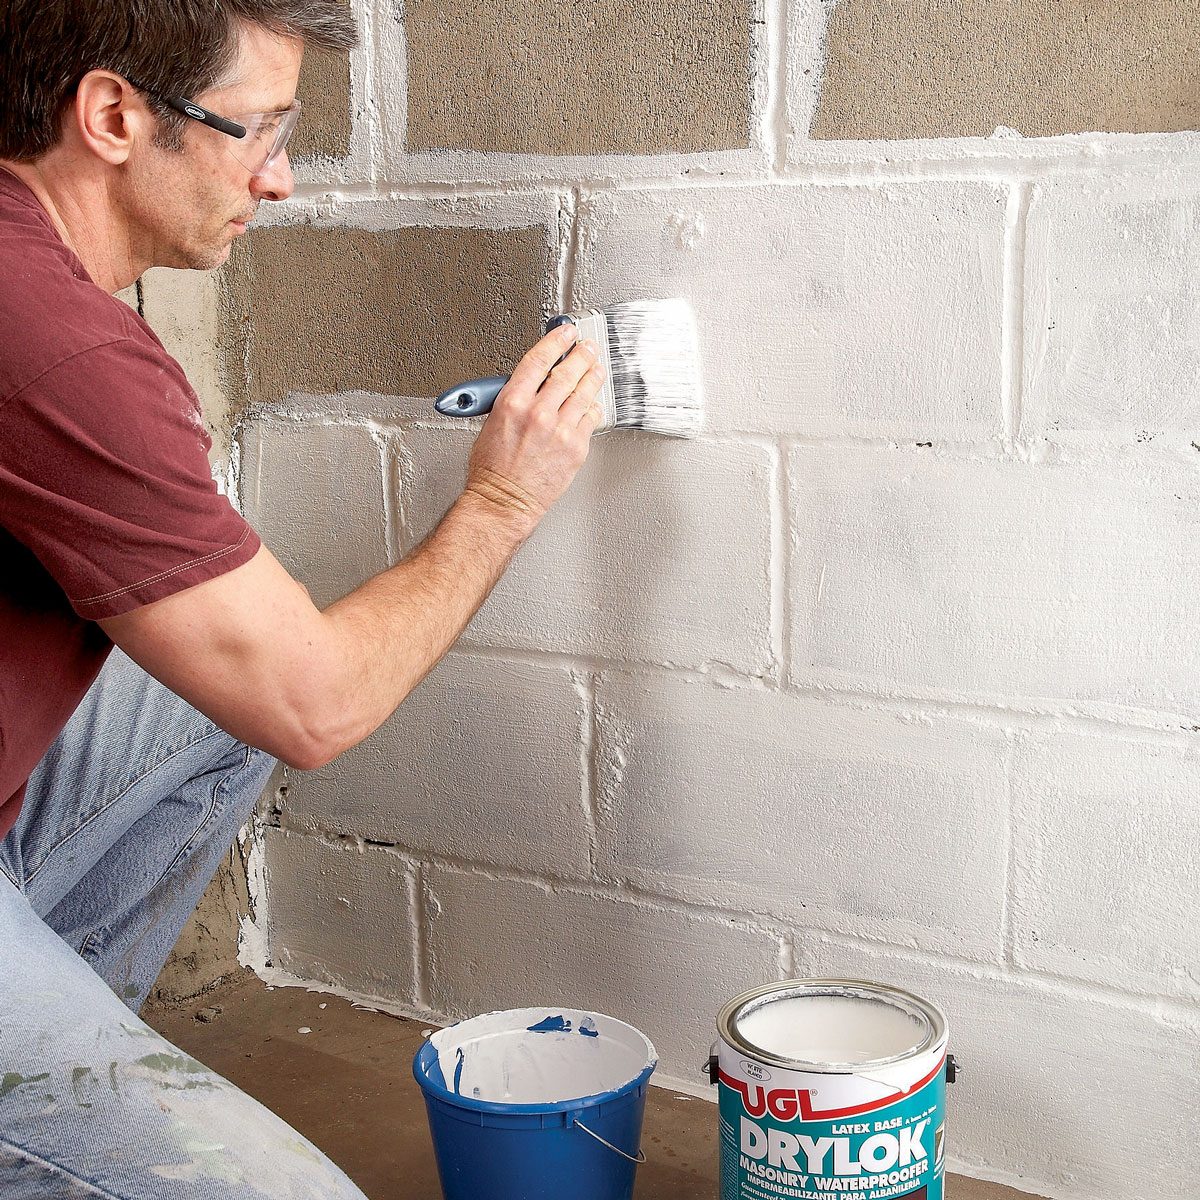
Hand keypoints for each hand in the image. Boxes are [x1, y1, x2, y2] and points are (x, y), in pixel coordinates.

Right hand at [464, 322, 605, 532]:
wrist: (504, 501)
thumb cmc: (492, 469)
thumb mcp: (491, 421)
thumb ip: (513, 398)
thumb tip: (532, 383)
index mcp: (513, 402)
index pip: (540, 359)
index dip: (556, 341)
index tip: (565, 332)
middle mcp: (539, 413)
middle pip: (568, 371)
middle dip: (581, 354)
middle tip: (587, 346)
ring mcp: (561, 430)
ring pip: (585, 392)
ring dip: (593, 375)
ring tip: (596, 367)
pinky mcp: (576, 448)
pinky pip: (591, 418)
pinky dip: (593, 407)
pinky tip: (593, 402)